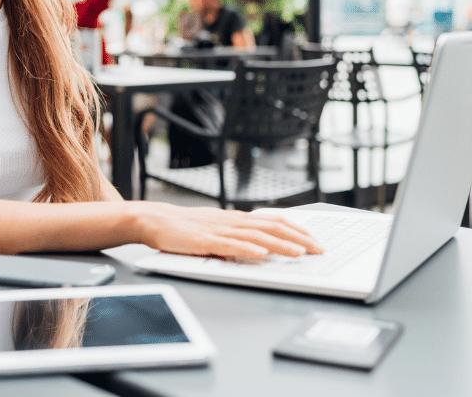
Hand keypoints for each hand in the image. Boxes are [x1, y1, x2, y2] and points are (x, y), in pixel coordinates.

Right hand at [132, 202, 322, 259]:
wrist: (154, 220)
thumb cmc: (184, 228)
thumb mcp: (216, 228)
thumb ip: (238, 234)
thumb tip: (263, 245)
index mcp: (236, 218)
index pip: (273, 220)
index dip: (296, 228)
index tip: (314, 239)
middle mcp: (232, 221)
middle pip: (271, 226)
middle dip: (298, 238)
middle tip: (318, 249)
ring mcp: (219, 230)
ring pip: (256, 235)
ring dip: (280, 244)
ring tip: (299, 253)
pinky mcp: (204, 240)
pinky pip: (229, 244)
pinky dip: (247, 248)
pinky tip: (261, 253)